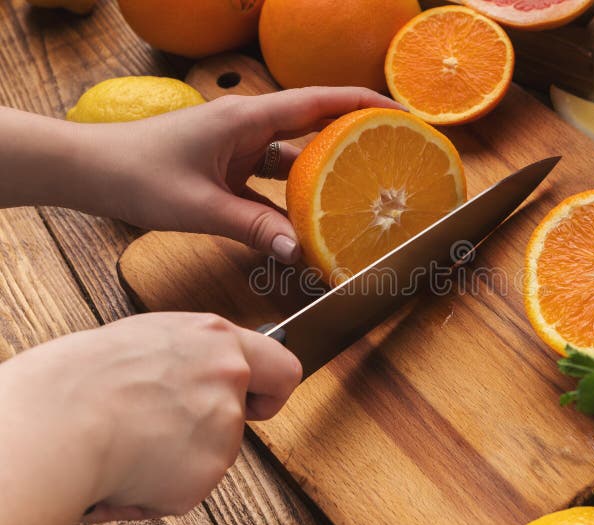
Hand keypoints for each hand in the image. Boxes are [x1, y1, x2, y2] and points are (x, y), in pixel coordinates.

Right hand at [0, 313, 300, 524]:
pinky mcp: (210, 467)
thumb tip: (196, 370)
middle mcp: (229, 372)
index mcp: (214, 337)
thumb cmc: (84, 379)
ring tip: (138, 443)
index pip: (280, 358)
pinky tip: (135, 465)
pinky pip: (195, 480)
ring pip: (221, 445)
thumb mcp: (148, 340)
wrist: (58, 422)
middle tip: (207, 425)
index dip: (271, 383)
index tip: (256, 395)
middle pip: (270, 397)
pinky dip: (168, 482)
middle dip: (252, 413)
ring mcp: (224, 421)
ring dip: (189, 452)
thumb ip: (190, 355)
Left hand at [78, 87, 402, 262]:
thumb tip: (300, 252)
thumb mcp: (200, 206)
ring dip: (321, 175)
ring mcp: (238, 143)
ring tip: (357, 196)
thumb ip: (253, 228)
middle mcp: (248, 124)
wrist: (91, 169)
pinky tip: (306, 222)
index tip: (401, 114)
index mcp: (246, 118)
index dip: (363, 105)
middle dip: (353, 139)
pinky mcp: (228, 163)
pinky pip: (270, 176)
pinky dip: (290, 196)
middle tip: (390, 157)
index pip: (318, 102)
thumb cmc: (137, 175)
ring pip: (293, 155)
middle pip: (314, 125)